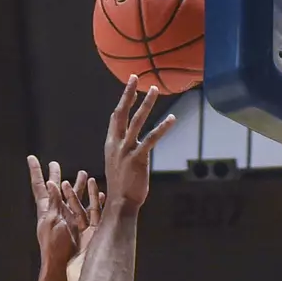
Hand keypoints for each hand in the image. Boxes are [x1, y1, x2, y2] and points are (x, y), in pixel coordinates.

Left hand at [27, 160, 103, 280]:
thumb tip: (50, 183)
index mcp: (47, 211)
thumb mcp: (52, 222)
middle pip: (57, 191)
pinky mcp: (84, 228)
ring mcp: (71, 220)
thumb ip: (53, 203)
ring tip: (83, 173)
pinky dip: (94, 202)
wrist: (65, 268)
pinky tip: (100, 195)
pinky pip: (90, 211)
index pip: (40, 187)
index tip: (31, 158)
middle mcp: (58, 214)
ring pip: (75, 198)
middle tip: (55, 163)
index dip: (36, 172)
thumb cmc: (55, 247)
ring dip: (78, 186)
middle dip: (56, 176)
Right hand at [104, 76, 176, 214]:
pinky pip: (151, 139)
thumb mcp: (117, 164)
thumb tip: (128, 144)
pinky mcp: (138, 159)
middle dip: (129, 94)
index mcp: (110, 144)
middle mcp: (116, 144)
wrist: (120, 203)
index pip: (116, 117)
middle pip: (122, 113)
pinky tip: (171, 119)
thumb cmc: (121, 186)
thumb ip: (121, 151)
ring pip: (137, 121)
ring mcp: (126, 151)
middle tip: (136, 77)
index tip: (130, 86)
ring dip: (146, 104)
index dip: (124, 100)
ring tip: (154, 89)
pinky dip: (162, 128)